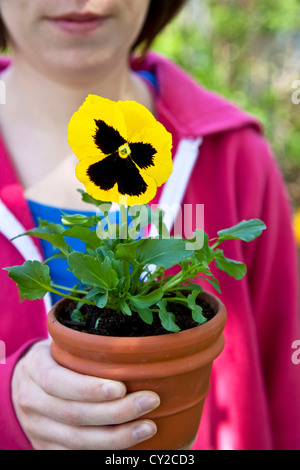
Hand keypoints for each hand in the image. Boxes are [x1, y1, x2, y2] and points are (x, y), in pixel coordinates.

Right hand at [12, 340, 159, 449]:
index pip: (57, 382)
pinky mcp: (45, 447)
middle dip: (115, 412)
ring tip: (148, 427)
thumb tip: (134, 348)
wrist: (23, 385)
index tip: (121, 387)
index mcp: (35, 369)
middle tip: (150, 401)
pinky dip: (104, 450)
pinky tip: (129, 443)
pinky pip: (75, 454)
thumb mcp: (60, 345)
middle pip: (73, 414)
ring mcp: (37, 428)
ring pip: (77, 440)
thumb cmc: (54, 359)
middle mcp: (31, 401)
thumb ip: (85, 348)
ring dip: (117, 437)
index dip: (89, 388)